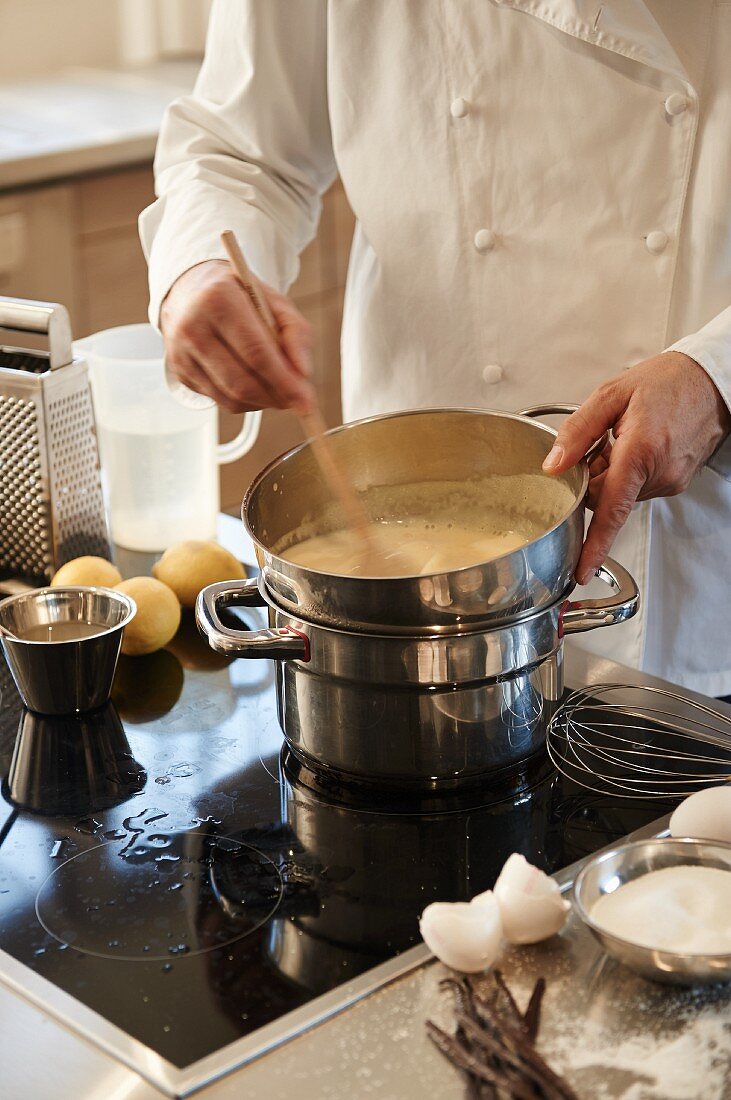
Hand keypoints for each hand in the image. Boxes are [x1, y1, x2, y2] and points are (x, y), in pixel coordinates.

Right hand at [161, 260, 313, 413]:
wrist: (192, 291)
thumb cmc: (238, 296)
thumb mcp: (274, 301)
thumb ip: (297, 332)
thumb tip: (302, 373)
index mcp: (218, 299)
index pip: (256, 352)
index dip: (284, 382)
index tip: (306, 400)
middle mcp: (193, 326)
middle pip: (242, 382)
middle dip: (276, 397)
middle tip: (297, 400)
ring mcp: (181, 353)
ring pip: (231, 398)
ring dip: (262, 402)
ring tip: (278, 390)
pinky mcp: (180, 372)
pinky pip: (220, 401)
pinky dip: (245, 401)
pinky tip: (255, 385)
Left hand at [542, 352, 730, 583]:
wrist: (710, 380)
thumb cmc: (666, 382)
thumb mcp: (611, 395)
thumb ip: (577, 431)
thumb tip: (553, 465)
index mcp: (640, 451)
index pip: (611, 509)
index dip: (594, 542)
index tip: (582, 569)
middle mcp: (659, 473)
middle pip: (606, 499)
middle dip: (593, 479)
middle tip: (601, 444)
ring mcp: (671, 481)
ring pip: (622, 494)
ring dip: (612, 474)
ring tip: (624, 438)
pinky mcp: (676, 483)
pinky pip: (639, 488)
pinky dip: (629, 472)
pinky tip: (638, 445)